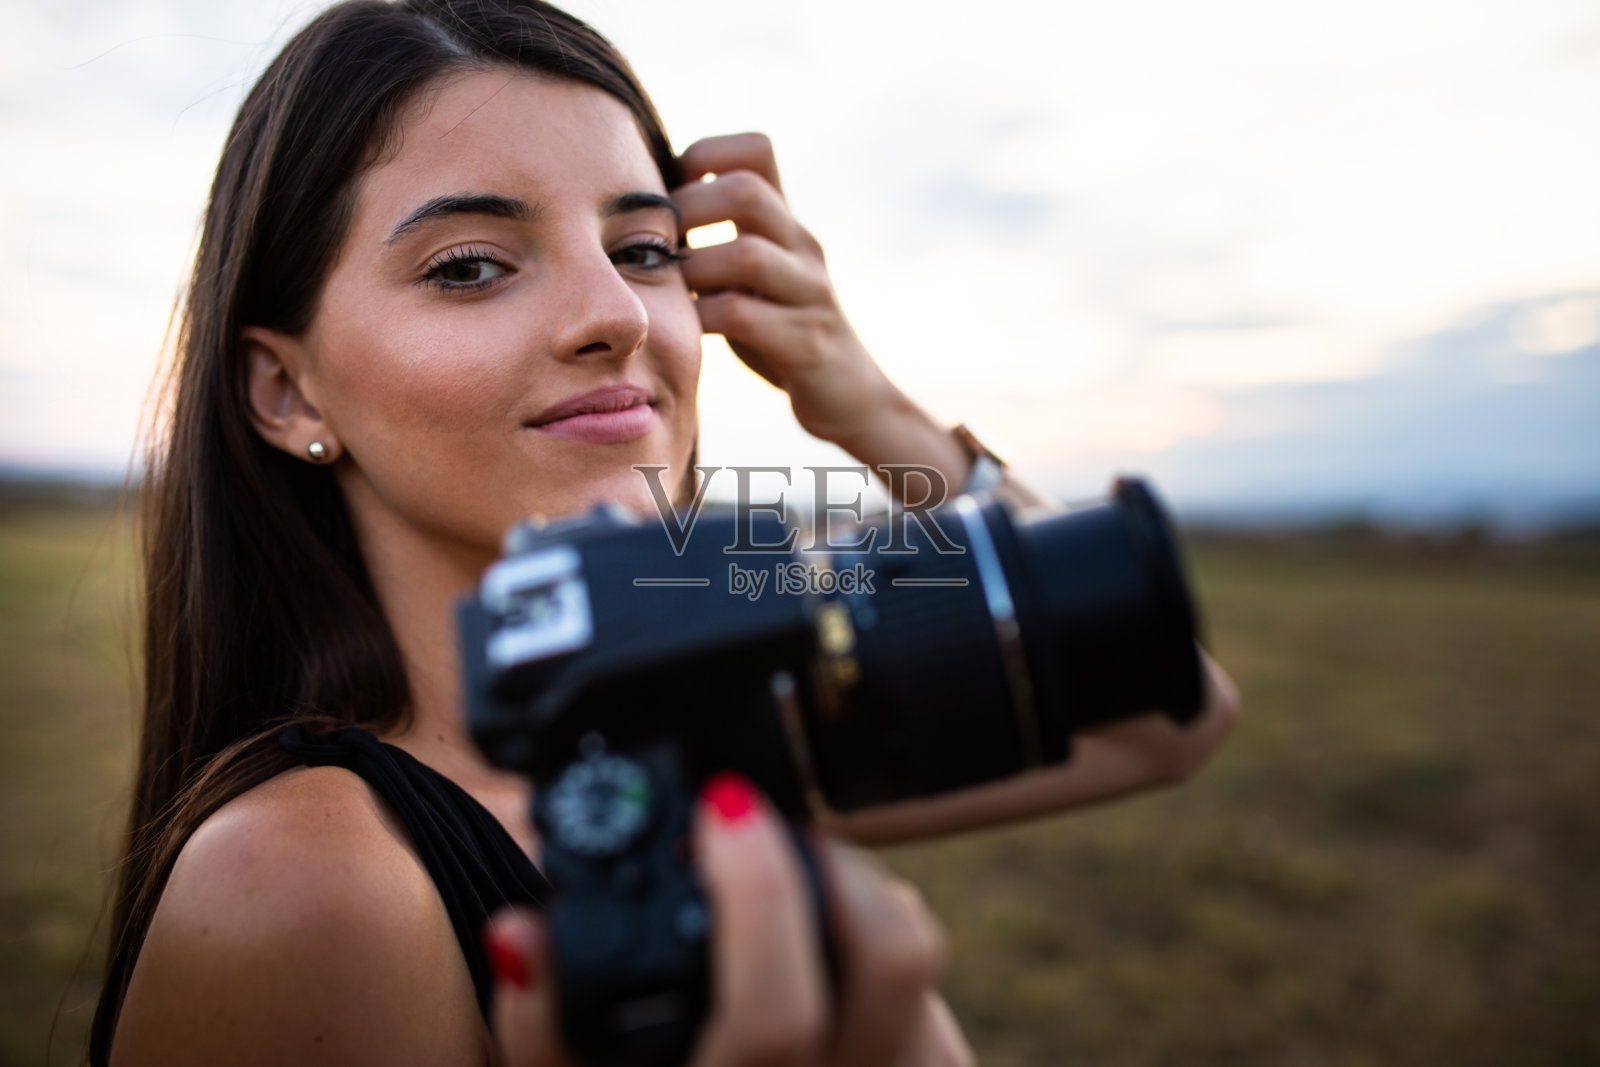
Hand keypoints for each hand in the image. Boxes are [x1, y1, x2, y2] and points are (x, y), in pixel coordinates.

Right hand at [485, 774, 974, 1065]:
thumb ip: (539, 1021)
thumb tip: (524, 932)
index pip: (774, 1018)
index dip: (755, 899)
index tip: (720, 805)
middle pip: (892, 954)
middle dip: (826, 857)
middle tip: (751, 828)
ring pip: (916, 952)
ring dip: (848, 890)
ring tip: (770, 886)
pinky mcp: (934, 1066)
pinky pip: (931, 981)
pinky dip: (868, 938)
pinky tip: (808, 949)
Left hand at [672, 133, 905, 451]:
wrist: (852, 396)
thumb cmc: (783, 333)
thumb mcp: (755, 278)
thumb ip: (716, 243)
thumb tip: (644, 216)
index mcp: (787, 225)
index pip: (756, 151)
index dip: (705, 154)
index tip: (670, 190)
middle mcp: (803, 248)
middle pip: (746, 191)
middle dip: (687, 210)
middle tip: (658, 245)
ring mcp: (810, 294)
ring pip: (747, 255)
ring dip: (694, 269)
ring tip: (668, 288)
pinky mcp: (808, 343)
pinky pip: (746, 317)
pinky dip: (705, 317)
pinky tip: (687, 328)